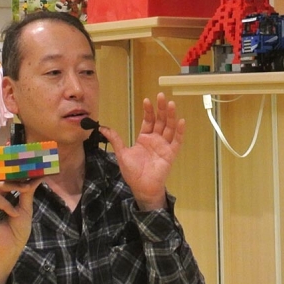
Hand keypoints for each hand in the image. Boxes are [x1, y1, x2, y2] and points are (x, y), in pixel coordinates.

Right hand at [0, 178, 44, 283]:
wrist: (11, 248)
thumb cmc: (18, 230)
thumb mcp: (26, 208)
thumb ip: (28, 193)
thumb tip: (36, 177)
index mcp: (5, 196)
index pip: (9, 179)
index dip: (20, 175)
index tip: (34, 172)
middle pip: (3, 179)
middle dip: (17, 179)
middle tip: (29, 181)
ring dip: (13, 190)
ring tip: (23, 199)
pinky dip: (6, 205)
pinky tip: (14, 214)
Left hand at [99, 93, 184, 210]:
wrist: (141, 188)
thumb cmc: (133, 172)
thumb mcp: (121, 153)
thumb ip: (115, 139)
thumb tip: (102, 128)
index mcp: (144, 138)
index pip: (148, 120)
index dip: (148, 110)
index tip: (147, 100)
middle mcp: (155, 140)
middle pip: (160, 121)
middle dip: (161, 108)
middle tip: (162, 96)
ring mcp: (164, 146)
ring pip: (169, 128)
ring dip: (170, 116)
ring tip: (171, 104)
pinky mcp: (170, 154)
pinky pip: (177, 141)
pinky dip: (179, 132)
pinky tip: (180, 121)